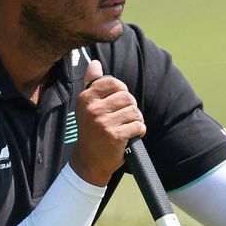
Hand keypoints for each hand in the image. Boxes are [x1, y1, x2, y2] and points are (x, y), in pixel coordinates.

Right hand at [70, 60, 146, 185]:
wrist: (89, 162)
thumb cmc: (91, 132)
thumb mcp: (87, 107)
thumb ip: (92, 84)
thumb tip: (94, 63)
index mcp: (85, 98)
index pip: (113, 83)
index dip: (122, 92)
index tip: (118, 103)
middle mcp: (92, 109)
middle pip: (127, 96)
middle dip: (131, 107)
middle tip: (124, 118)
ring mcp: (103, 122)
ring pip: (134, 111)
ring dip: (136, 120)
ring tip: (127, 127)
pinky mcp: (115, 135)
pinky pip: (138, 126)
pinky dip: (139, 131)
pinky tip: (131, 136)